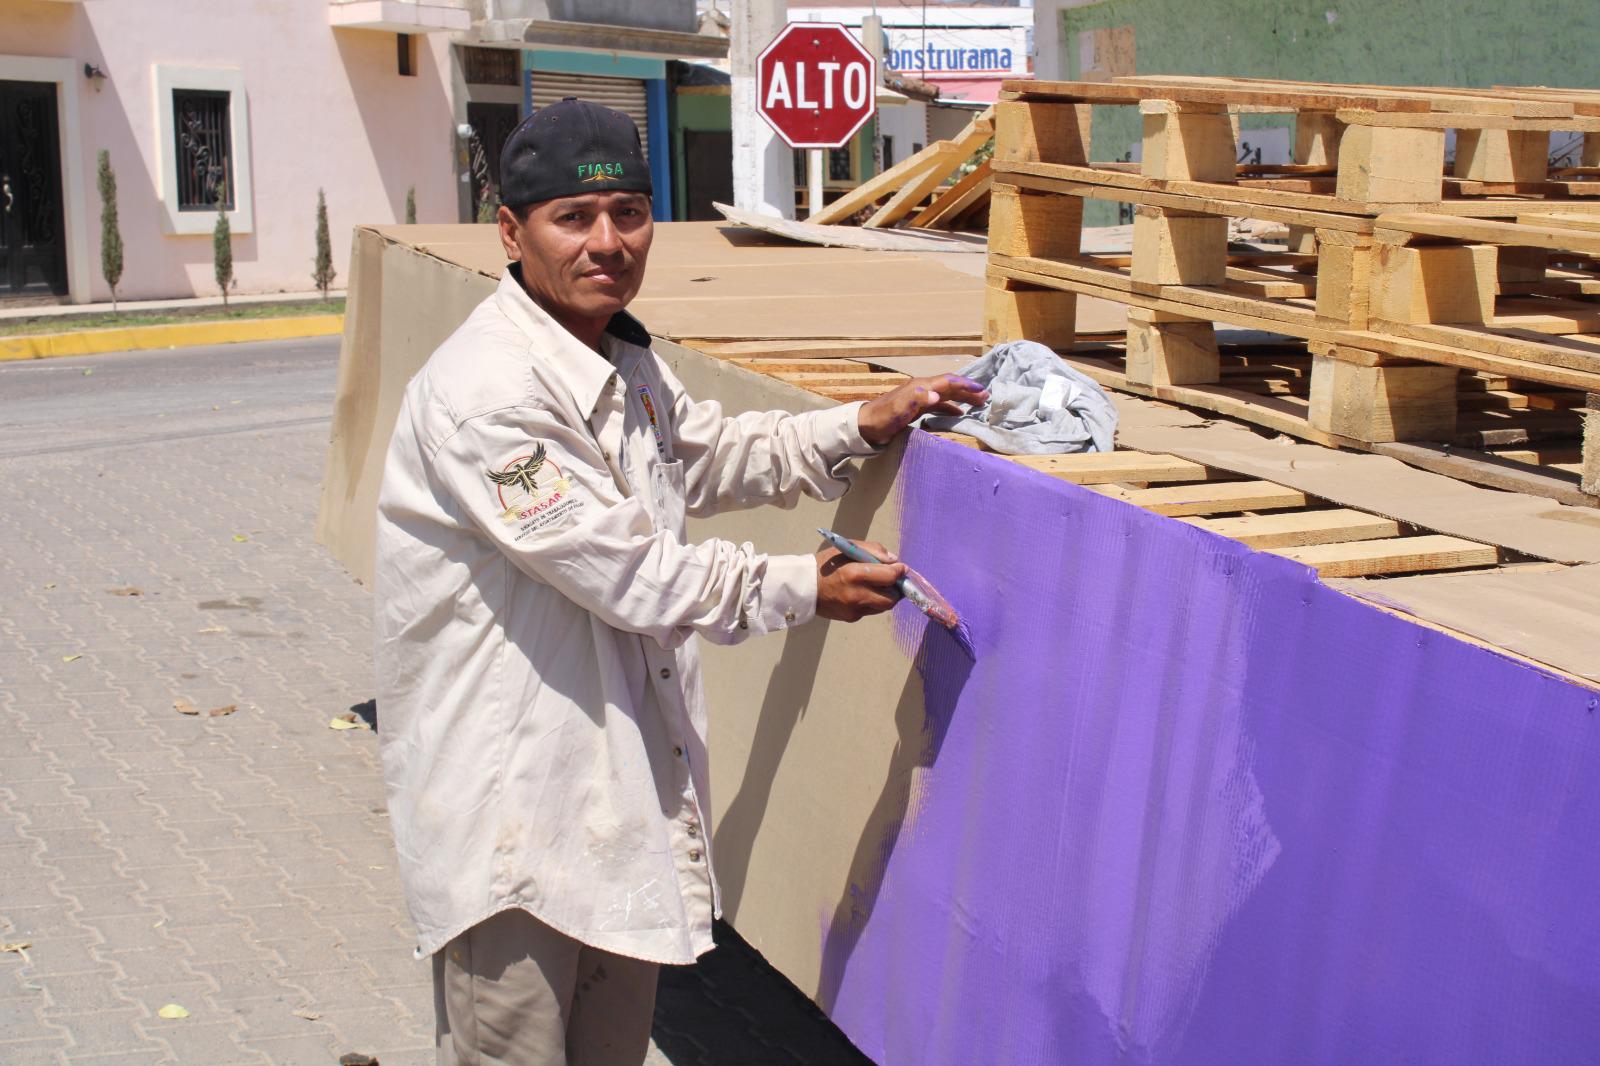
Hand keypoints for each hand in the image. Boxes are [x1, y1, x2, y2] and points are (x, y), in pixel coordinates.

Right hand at [815, 539, 905, 621]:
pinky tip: (862, 593)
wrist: (804, 587)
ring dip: (886, 596)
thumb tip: (894, 561)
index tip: (901, 568)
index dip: (899, 571)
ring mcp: (854, 609)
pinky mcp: (852, 618)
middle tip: (893, 580)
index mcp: (855, 574)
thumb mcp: (847, 549)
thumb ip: (873, 551)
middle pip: (892, 598)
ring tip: (878, 585)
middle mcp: (856, 595)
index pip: (889, 576)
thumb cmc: (826, 564)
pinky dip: (873, 601)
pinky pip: (871, 610)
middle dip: (896, 588)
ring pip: (884, 606)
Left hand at [857, 374, 988, 446]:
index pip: (948, 382)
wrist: (865, 426)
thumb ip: (917, 399)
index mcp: (920, 386)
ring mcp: (918, 397)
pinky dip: (950, 407)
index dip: (965, 385)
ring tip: (977, 403)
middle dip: (968, 390)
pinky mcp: (916, 408)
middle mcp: (921, 388)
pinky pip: (938, 404)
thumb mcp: (898, 409)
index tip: (982, 390)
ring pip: (945, 394)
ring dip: (962, 398)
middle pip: (949, 386)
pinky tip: (957, 413)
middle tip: (986, 397)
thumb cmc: (882, 418)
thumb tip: (937, 395)